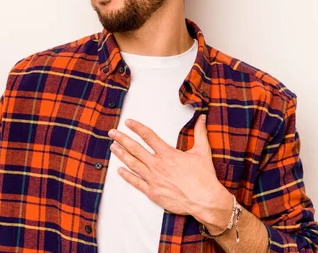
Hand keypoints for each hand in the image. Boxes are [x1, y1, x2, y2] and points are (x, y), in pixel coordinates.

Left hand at [108, 114, 227, 219]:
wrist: (205, 200)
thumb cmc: (204, 177)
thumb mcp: (202, 151)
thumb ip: (200, 132)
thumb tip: (202, 117)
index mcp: (168, 154)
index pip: (148, 136)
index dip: (137, 127)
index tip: (128, 122)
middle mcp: (158, 165)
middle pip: (135, 149)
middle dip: (122, 139)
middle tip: (112, 132)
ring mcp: (153, 179)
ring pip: (133, 164)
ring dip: (121, 155)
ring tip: (112, 147)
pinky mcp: (153, 192)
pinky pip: (136, 183)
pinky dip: (127, 176)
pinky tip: (119, 171)